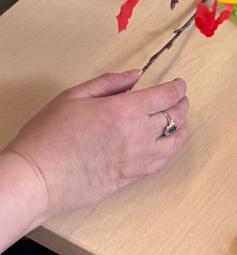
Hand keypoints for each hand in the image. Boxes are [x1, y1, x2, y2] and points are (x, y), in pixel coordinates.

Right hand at [4, 70, 189, 222]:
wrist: (36, 178)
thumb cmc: (48, 135)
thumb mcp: (75, 96)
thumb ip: (109, 82)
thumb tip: (136, 75)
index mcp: (125, 111)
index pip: (167, 96)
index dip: (178, 88)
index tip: (179, 84)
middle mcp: (137, 136)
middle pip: (175, 118)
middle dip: (181, 105)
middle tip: (179, 100)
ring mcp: (135, 160)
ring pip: (174, 144)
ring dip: (181, 129)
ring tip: (178, 121)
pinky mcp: (128, 178)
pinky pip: (159, 164)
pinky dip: (168, 151)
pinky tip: (163, 145)